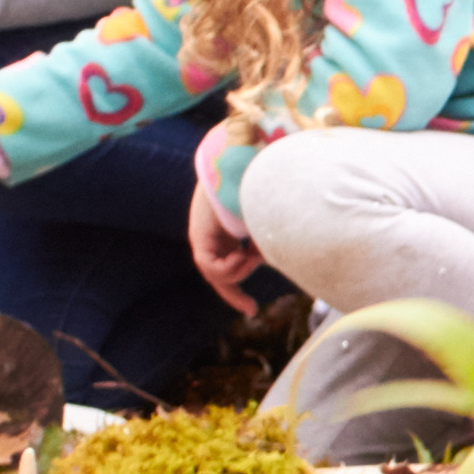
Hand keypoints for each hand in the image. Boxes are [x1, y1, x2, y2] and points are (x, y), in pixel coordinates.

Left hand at [186, 129, 267, 310]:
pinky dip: (230, 268)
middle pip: (220, 273)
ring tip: (250, 257)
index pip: (230, 260)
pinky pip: (212, 268)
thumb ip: (269, 242)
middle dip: (234, 293)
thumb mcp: (270, 221)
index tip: (253, 303)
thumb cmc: (263, 185)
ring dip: (239, 271)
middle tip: (250, 310)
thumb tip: (274, 259)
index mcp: (229, 228)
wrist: (245, 163)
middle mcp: (213, 234)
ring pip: (219, 273)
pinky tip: (242, 256)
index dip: (242, 277)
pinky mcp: (199, 238)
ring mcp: (204, 236)